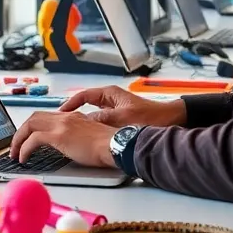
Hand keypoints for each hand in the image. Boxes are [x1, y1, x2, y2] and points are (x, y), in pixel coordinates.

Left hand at [9, 111, 116, 168]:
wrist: (116, 145)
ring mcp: (61, 125)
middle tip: (16, 145)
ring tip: (15, 153)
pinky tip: (22, 158)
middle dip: (21, 131)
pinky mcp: (58, 136)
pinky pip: (32, 140)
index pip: (46, 116)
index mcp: (72, 117)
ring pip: (29, 125)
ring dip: (18, 139)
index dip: (33, 126)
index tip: (27, 137)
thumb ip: (76, 138)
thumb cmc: (108, 146)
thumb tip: (68, 148)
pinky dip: (23, 148)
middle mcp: (65, 117)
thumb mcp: (89, 138)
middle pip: (34, 117)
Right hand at [59, 85, 185, 128]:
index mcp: (110, 93)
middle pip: (86, 106)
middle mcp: (111, 100)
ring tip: (76, 134)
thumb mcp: (121, 118)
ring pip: (94, 117)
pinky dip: (96, 130)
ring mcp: (116, 110)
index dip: (70, 104)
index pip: (83, 96)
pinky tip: (93, 139)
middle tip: (63, 124)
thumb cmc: (151, 116)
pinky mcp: (121, 121)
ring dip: (86, 124)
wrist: (171, 120)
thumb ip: (101, 119)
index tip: (61, 113)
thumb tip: (84, 123)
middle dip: (74, 115)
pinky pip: (102, 124)